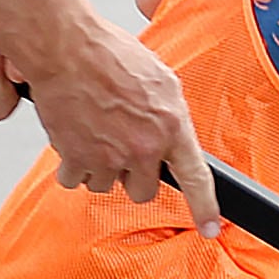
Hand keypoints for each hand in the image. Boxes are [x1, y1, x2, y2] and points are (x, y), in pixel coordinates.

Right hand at [19, 3, 212, 209]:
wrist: (68, 48)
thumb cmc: (111, 56)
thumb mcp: (160, 80)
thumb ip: (168, 116)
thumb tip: (169, 137)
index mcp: (171, 125)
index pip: (196, 177)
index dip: (205, 207)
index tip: (210, 229)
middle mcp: (143, 147)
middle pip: (144, 191)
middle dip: (134, 175)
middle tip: (123, 148)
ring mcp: (109, 156)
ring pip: (106, 185)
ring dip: (100, 168)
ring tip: (95, 132)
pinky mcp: (77, 159)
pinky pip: (74, 180)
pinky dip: (72, 165)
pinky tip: (74, 137)